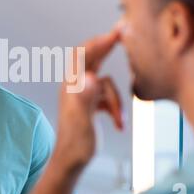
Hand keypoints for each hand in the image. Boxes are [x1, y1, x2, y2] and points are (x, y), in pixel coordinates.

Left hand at [54, 27, 122, 171]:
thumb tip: (92, 77)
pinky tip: (118, 124)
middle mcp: (76, 85)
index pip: (83, 55)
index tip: (117, 32)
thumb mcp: (82, 120)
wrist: (71, 161)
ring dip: (116, 101)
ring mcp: (84, 94)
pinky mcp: (90, 103)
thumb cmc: (75, 143)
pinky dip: (115, 108)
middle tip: (123, 34)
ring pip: (105, 83)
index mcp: (72, 85)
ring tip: (119, 120)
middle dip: (106, 47)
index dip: (99, 41)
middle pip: (92, 58)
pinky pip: (107, 97)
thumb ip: (86, 98)